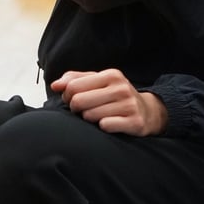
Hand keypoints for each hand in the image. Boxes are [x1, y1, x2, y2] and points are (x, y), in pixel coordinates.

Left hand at [50, 69, 167, 135]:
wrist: (148, 111)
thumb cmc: (118, 96)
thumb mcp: (99, 82)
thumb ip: (75, 79)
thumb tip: (55, 85)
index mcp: (111, 75)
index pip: (73, 87)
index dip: (68, 96)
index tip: (74, 100)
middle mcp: (121, 88)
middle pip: (78, 102)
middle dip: (77, 109)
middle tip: (85, 110)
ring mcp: (129, 104)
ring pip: (90, 116)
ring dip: (90, 120)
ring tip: (99, 117)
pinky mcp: (134, 121)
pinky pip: (105, 126)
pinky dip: (103, 128)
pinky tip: (109, 124)